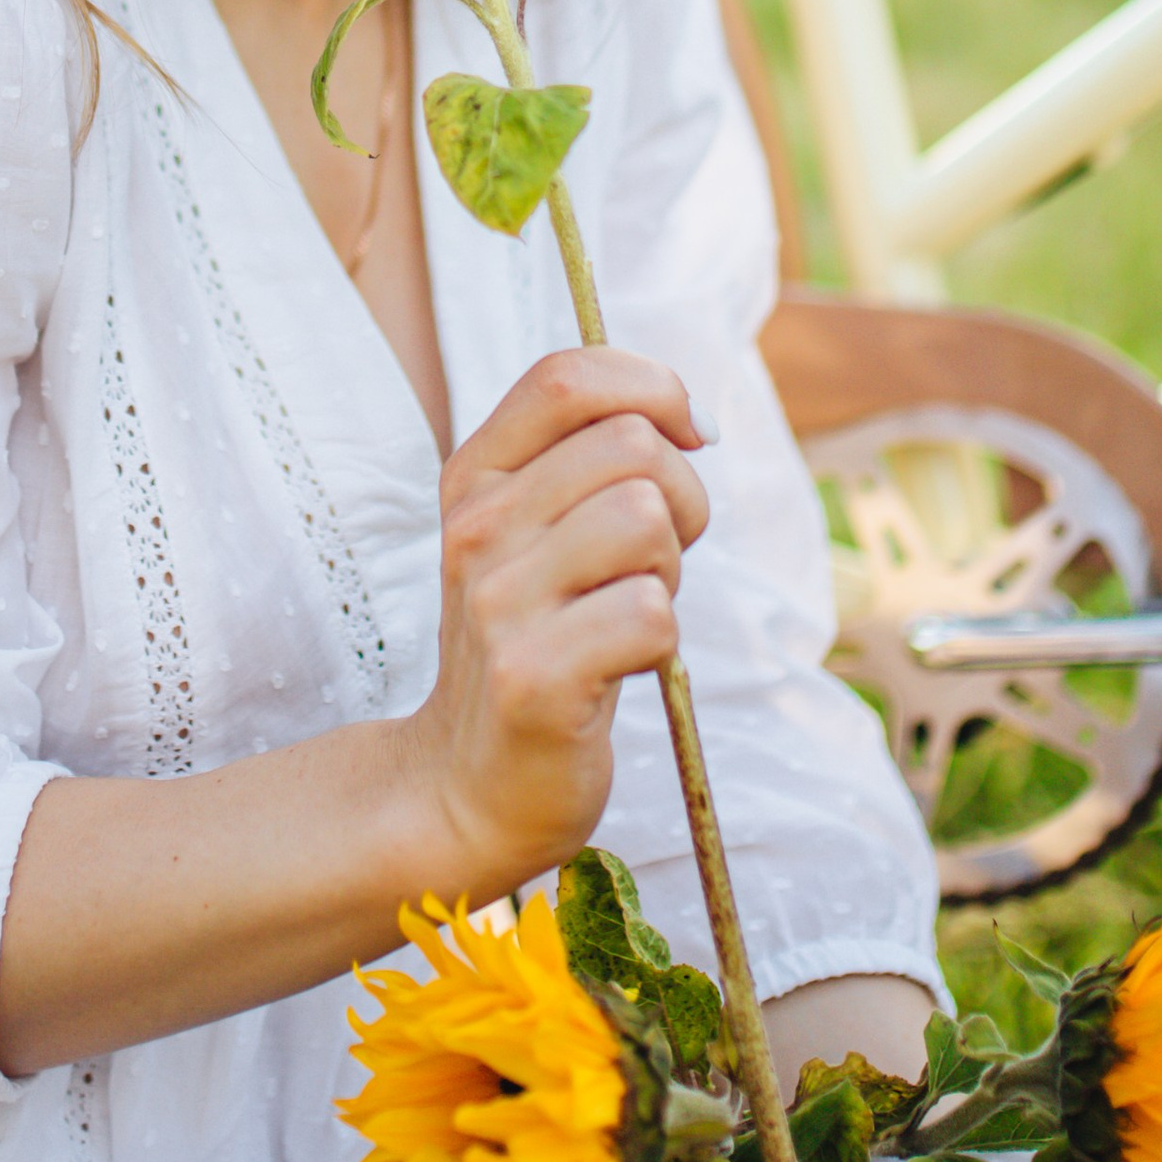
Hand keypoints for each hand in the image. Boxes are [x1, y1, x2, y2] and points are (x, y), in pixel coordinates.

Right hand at [398, 346, 711, 899]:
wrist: (470, 785)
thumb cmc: (535, 644)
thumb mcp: (533, 536)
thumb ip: (588, 461)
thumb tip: (690, 417)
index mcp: (474, 478)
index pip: (565, 376)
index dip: (651, 387)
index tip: (687, 436)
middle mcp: (476, 530)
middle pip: (632, 446)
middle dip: (681, 498)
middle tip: (655, 561)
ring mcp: (498, 604)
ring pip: (646, 520)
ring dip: (670, 571)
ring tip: (631, 613)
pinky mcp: (534, 679)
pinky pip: (651, 615)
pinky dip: (662, 643)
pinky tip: (622, 668)